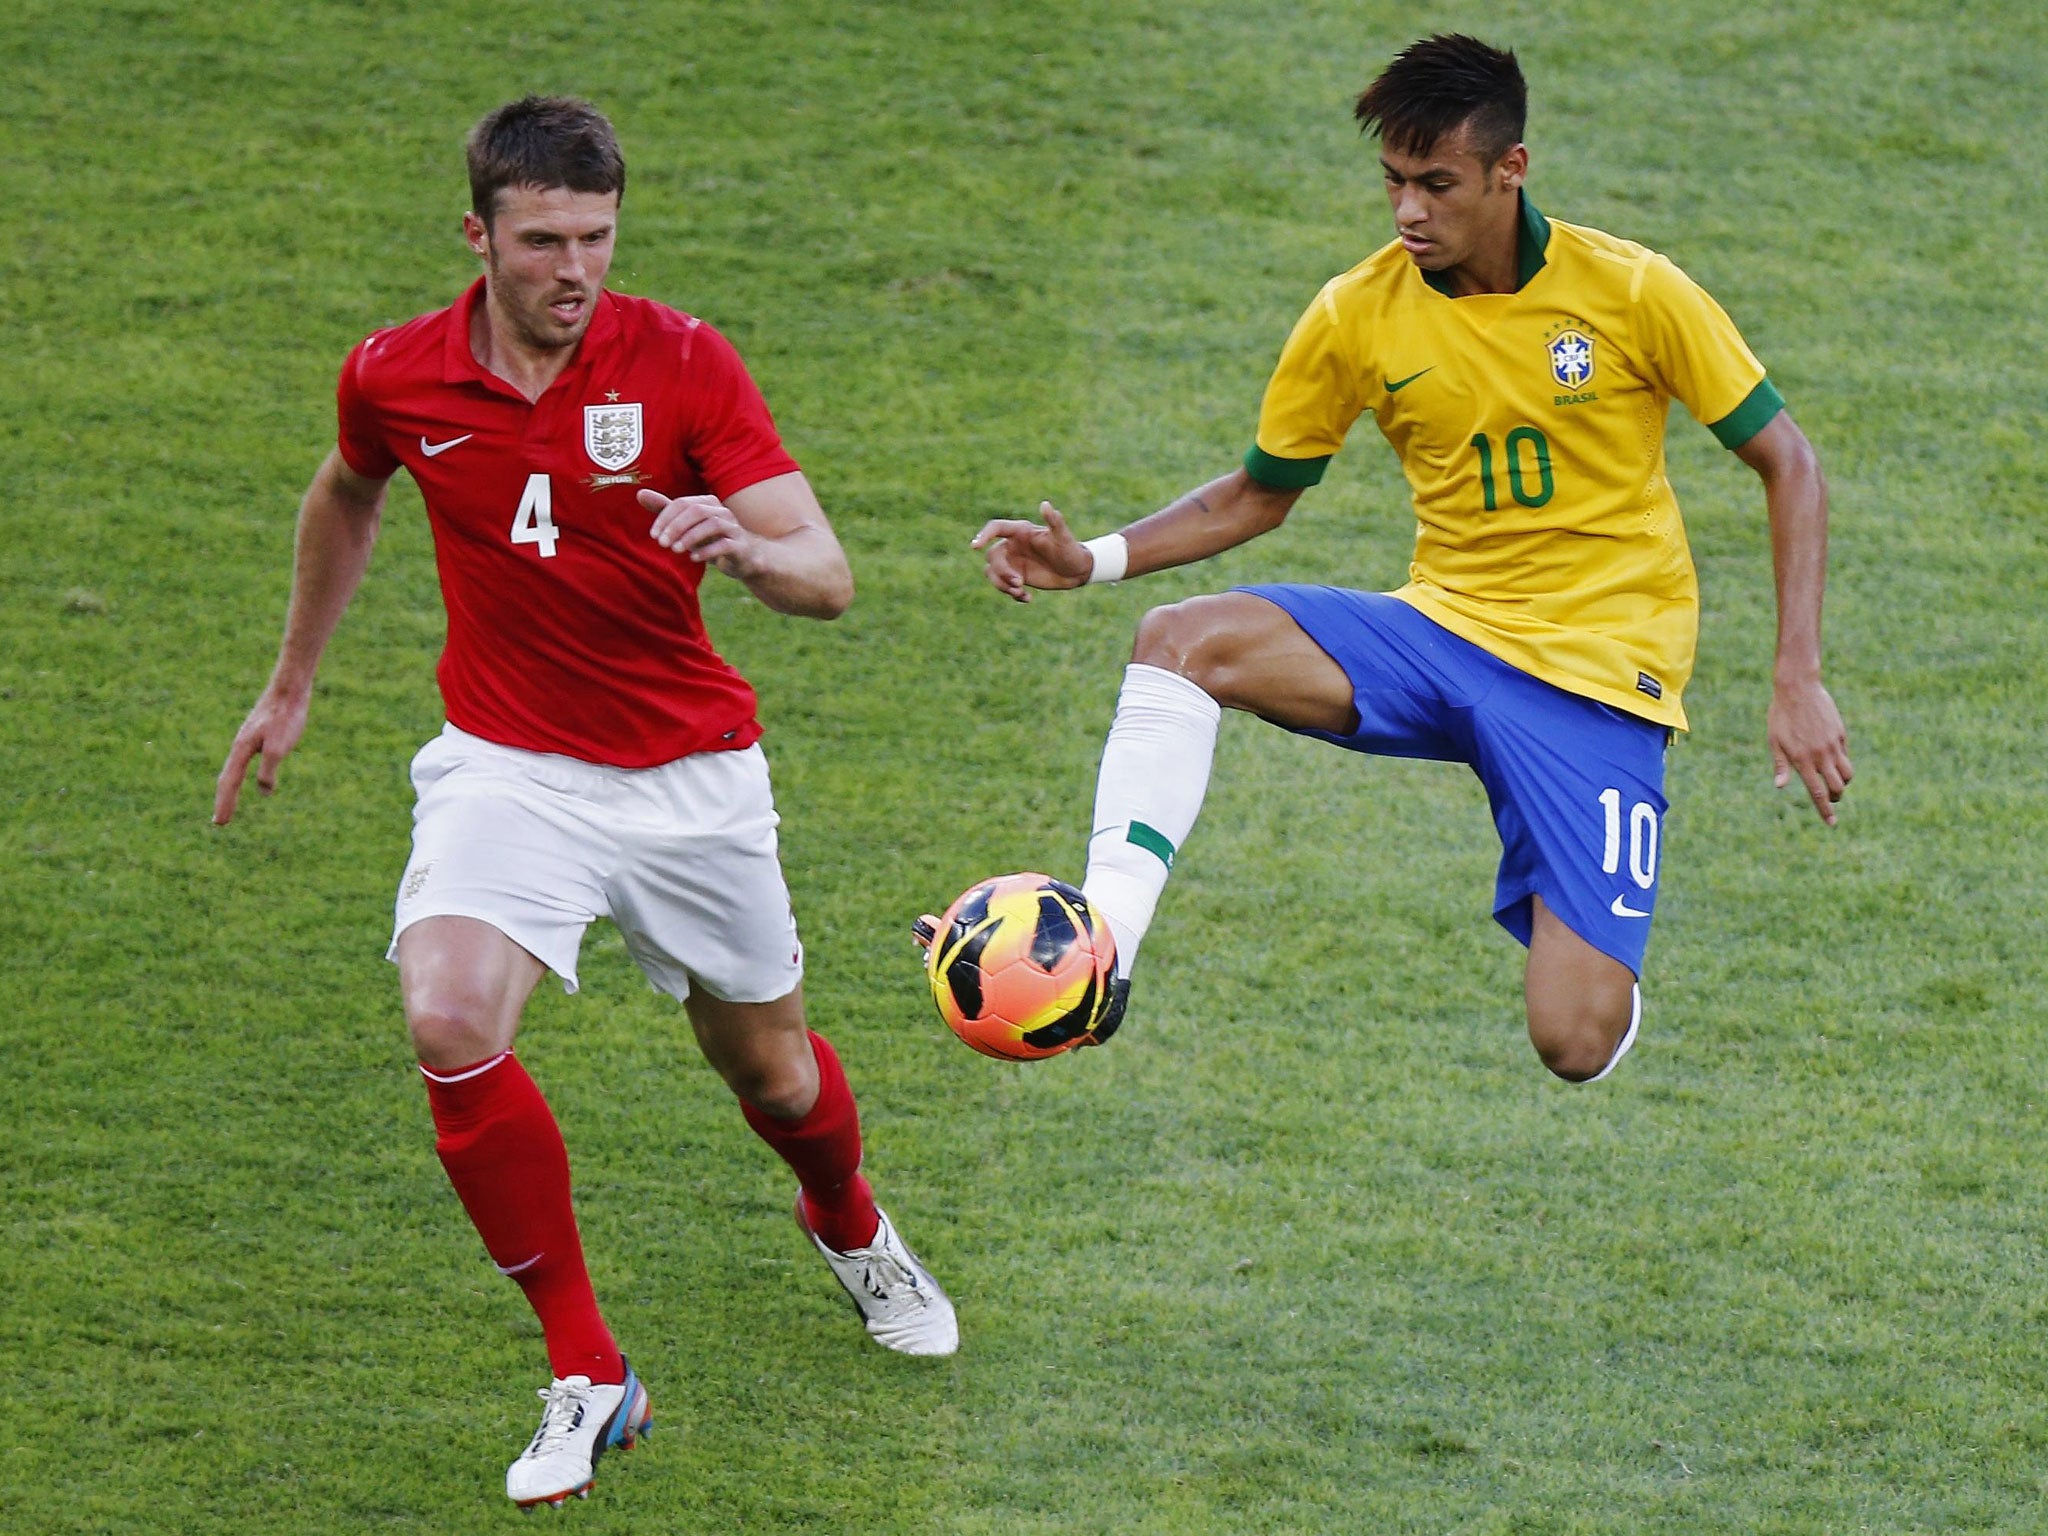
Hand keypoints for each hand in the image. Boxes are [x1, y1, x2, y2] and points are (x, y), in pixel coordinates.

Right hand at [213, 686, 310, 824]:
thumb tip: (263, 792)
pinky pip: (243, 760)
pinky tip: (245, 773)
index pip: (229, 783)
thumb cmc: (286, 717)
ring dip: (230, 788)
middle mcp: (240, 745)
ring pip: (234, 768)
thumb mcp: (278, 748)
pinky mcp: (258, 734)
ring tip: (227, 801)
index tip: (220, 823)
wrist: (290, 689)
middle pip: (228, 778)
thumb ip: (268, 770)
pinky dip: (239, 774)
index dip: (225, 804)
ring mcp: (248, 739)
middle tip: (219, 822)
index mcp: (241, 750)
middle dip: (224, 800)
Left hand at [641, 488, 760, 579]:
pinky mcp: (740, 546)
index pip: (682, 503)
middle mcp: (722, 511)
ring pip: (712, 525)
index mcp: (707, 502)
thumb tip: (640, 493)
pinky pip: (724, 544)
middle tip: (662, 543)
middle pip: (696, 511)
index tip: (654, 535)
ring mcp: (733, 528)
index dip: (665, 518)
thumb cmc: (710, 538)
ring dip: (690, 537)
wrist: (743, 557)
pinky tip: (693, 558)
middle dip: (676, 526)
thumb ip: (665, 509)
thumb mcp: (686, 524)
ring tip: (676, 550)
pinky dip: (707, 551)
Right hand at [971, 503, 1094, 602]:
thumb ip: (1054, 521)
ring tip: (1021, 593)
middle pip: (992, 557)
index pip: (995, 528)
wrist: (1076, 570)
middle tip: (1019, 583)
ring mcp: (1012, 562)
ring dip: (1002, 585)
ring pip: (992, 572)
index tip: (975, 546)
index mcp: (1020, 531)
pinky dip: (1012, 594)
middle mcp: (1012, 545)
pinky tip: (1027, 599)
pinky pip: (1003, 586)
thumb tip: (1045, 504)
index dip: (983, 535)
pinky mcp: (1016, 577)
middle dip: (1002, 572)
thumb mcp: (1063, 537)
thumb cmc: (1070, 549)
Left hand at [1767, 675, 1851, 825]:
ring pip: (1847, 773)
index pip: (1817, 792)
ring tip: (1834, 783)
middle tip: (1830, 800)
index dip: (1824, 810)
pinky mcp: (1840, 734)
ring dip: (1842, 783)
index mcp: (1802, 760)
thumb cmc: (1780, 716)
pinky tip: (1831, 759)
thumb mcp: (1775, 741)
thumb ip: (1781, 765)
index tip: (1831, 824)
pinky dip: (1841, 763)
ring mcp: (1833, 745)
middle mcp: (1821, 755)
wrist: (1798, 688)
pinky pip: (1845, 755)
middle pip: (1837, 787)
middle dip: (1835, 797)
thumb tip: (1780, 787)